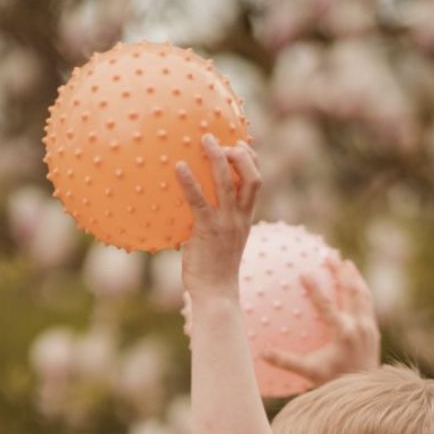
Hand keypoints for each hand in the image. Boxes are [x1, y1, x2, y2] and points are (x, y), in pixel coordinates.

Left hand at [174, 135, 260, 298]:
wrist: (217, 295)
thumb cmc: (215, 273)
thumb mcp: (221, 244)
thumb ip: (215, 225)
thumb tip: (193, 211)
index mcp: (246, 219)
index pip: (256, 183)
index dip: (251, 160)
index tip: (239, 145)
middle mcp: (240, 218)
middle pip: (252, 176)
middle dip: (240, 152)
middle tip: (220, 138)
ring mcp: (225, 223)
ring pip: (227, 182)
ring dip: (217, 157)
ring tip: (205, 139)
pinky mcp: (207, 230)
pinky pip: (198, 200)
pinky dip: (189, 181)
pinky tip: (177, 167)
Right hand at [260, 253, 380, 385]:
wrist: (364, 394)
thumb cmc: (333, 383)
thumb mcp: (309, 374)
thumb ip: (286, 362)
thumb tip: (261, 354)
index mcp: (343, 333)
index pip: (327, 305)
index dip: (315, 288)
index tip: (304, 272)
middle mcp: (359, 326)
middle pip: (350, 291)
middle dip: (340, 271)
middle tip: (329, 255)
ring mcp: (369, 327)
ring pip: (363, 294)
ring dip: (354, 277)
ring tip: (346, 262)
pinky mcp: (374, 331)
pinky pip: (367, 305)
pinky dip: (360, 291)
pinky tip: (354, 285)